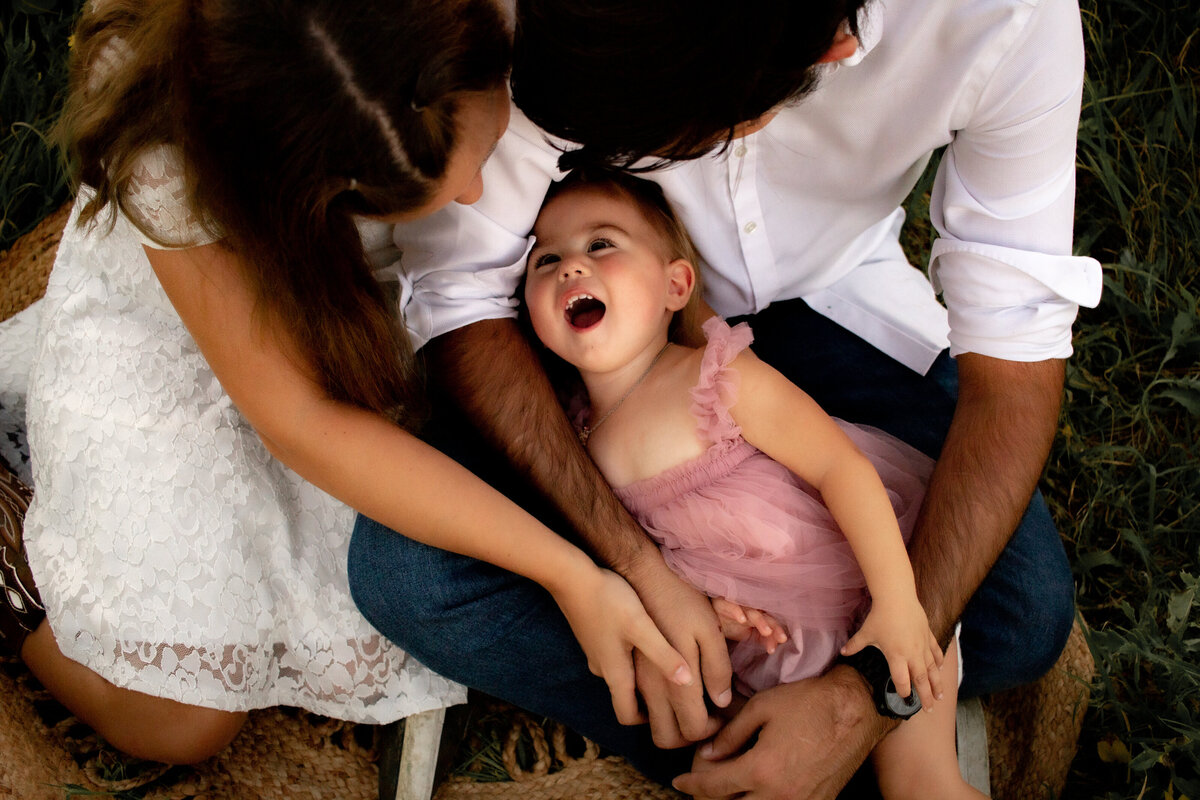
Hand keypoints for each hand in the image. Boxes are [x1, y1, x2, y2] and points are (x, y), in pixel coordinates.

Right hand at [550, 566, 692, 724]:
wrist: (570, 575)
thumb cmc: (608, 600)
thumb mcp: (641, 627)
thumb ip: (664, 655)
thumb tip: (689, 682)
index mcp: (615, 673)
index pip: (628, 716)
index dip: (649, 723)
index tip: (674, 715)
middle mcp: (602, 668)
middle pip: (626, 698)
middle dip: (649, 702)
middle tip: (677, 692)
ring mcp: (596, 652)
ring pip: (621, 676)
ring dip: (641, 679)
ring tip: (667, 665)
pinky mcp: (594, 636)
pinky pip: (615, 658)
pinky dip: (632, 660)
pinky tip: (647, 641)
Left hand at [673, 667, 890, 799]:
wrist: (857, 709)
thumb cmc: (809, 702)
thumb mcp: (762, 708)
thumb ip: (731, 735)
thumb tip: (709, 754)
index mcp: (762, 770)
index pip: (715, 786)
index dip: (692, 783)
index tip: (679, 780)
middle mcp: (781, 795)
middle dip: (712, 797)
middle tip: (702, 783)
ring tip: (728, 787)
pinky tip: (759, 788)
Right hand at [711, 598, 788, 652]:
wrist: (707, 616)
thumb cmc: (729, 623)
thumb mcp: (747, 633)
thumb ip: (762, 639)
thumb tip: (773, 647)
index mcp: (757, 614)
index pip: (771, 621)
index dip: (777, 631)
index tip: (782, 641)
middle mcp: (749, 607)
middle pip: (765, 616)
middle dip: (773, 626)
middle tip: (782, 638)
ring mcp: (737, 604)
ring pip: (751, 611)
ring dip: (760, 620)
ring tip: (767, 631)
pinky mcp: (723, 602)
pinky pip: (731, 605)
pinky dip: (737, 611)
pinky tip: (742, 619)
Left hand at [840, 598, 943, 709]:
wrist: (897, 597)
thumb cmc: (880, 616)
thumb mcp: (866, 633)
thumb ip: (855, 645)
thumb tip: (843, 652)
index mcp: (896, 656)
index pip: (902, 680)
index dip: (903, 692)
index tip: (904, 699)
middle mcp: (912, 654)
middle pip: (921, 680)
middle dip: (926, 696)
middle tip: (929, 709)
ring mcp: (922, 645)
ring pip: (932, 669)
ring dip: (936, 683)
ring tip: (940, 696)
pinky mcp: (928, 635)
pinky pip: (936, 651)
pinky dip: (939, 661)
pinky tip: (940, 669)